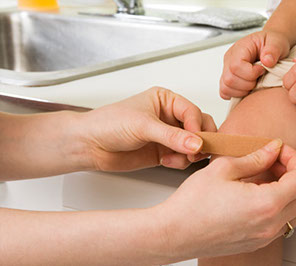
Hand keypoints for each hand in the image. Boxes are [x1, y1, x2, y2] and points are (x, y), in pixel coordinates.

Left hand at [81, 87, 216, 170]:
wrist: (90, 145)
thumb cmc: (108, 124)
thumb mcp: (143, 126)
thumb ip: (172, 136)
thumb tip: (197, 143)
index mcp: (166, 100)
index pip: (192, 112)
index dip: (197, 127)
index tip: (197, 141)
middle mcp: (169, 116)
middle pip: (199, 127)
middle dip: (200, 141)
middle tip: (196, 152)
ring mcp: (168, 135)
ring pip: (194, 144)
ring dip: (189, 153)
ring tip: (176, 157)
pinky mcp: (164, 152)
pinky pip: (183, 157)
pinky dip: (179, 162)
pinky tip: (165, 161)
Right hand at [159, 140, 295, 259]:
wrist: (174, 233)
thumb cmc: (192, 205)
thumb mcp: (224, 169)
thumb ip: (255, 157)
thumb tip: (273, 149)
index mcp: (267, 204)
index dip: (294, 158)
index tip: (280, 151)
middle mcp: (271, 224)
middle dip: (293, 174)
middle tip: (273, 162)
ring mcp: (265, 237)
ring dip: (288, 192)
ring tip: (264, 178)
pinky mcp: (256, 242)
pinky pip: (281, 224)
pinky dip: (278, 207)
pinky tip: (255, 194)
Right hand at [220, 30, 290, 98]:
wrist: (273, 46)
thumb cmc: (273, 43)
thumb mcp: (278, 41)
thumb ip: (273, 49)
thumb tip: (267, 61)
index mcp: (239, 48)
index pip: (236, 66)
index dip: (251, 73)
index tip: (263, 70)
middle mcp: (230, 59)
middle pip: (229, 79)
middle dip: (248, 84)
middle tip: (260, 78)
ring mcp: (227, 70)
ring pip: (226, 88)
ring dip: (243, 91)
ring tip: (255, 83)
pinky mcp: (228, 79)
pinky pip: (225, 92)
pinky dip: (237, 94)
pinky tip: (248, 88)